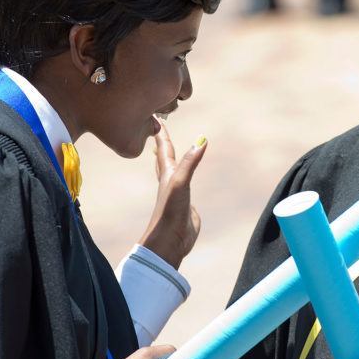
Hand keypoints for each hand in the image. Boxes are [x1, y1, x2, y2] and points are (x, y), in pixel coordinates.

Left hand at [139, 120, 206, 268]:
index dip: (161, 133)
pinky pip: (185, 186)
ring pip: (173, 171)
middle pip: (164, 157)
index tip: (156, 118)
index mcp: (167, 173)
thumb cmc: (170, 211)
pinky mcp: (185, 205)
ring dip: (171, 160)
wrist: (170, 240)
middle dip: (162, 143)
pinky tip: (183, 179)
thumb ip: (190, 162)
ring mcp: (177, 193)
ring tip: (168, 152)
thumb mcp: (180, 182)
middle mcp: (170, 181)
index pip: (164, 148)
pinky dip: (184, 178)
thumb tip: (202, 141)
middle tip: (159, 129)